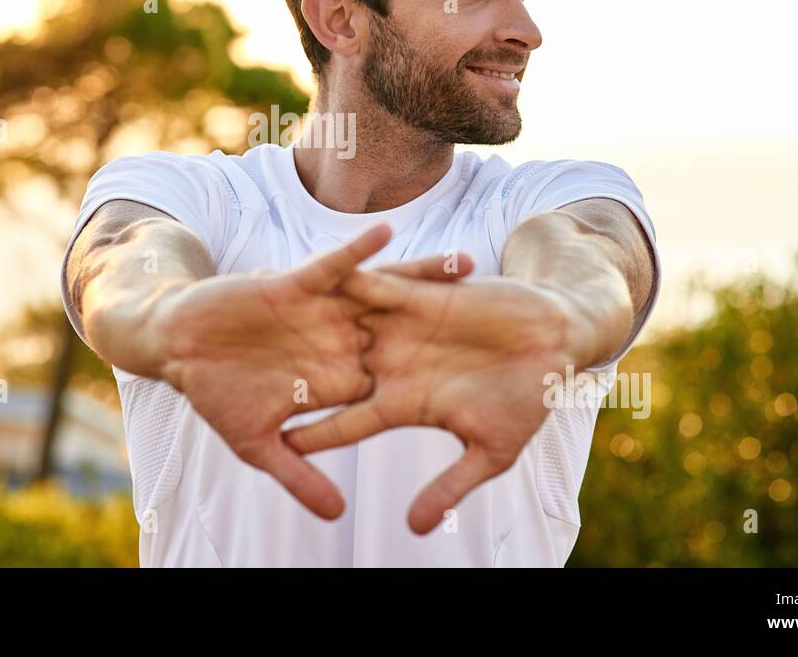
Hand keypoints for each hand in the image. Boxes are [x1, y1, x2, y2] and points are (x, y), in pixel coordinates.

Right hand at [149, 223, 470, 520]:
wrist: (179, 345)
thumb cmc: (215, 394)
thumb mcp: (257, 444)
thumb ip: (299, 474)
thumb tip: (336, 518)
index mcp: (337, 379)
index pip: (397, 383)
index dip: (442, 382)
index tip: (492, 384)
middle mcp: (339, 341)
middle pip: (408, 330)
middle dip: (453, 324)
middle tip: (507, 318)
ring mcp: (323, 312)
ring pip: (384, 292)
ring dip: (424, 277)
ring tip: (471, 264)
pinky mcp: (297, 286)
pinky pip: (337, 266)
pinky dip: (361, 251)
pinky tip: (389, 234)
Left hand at [282, 270, 571, 534]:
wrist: (555, 345)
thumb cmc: (527, 401)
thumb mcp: (489, 451)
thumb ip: (449, 485)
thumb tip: (415, 529)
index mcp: (404, 404)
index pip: (346, 422)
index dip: (313, 434)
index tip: (274, 446)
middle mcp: (394, 365)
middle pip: (330, 371)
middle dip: (290, 371)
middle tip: (242, 375)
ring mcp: (403, 329)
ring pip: (342, 323)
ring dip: (305, 317)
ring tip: (259, 312)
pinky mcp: (419, 295)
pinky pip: (375, 282)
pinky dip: (347, 274)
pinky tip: (309, 269)